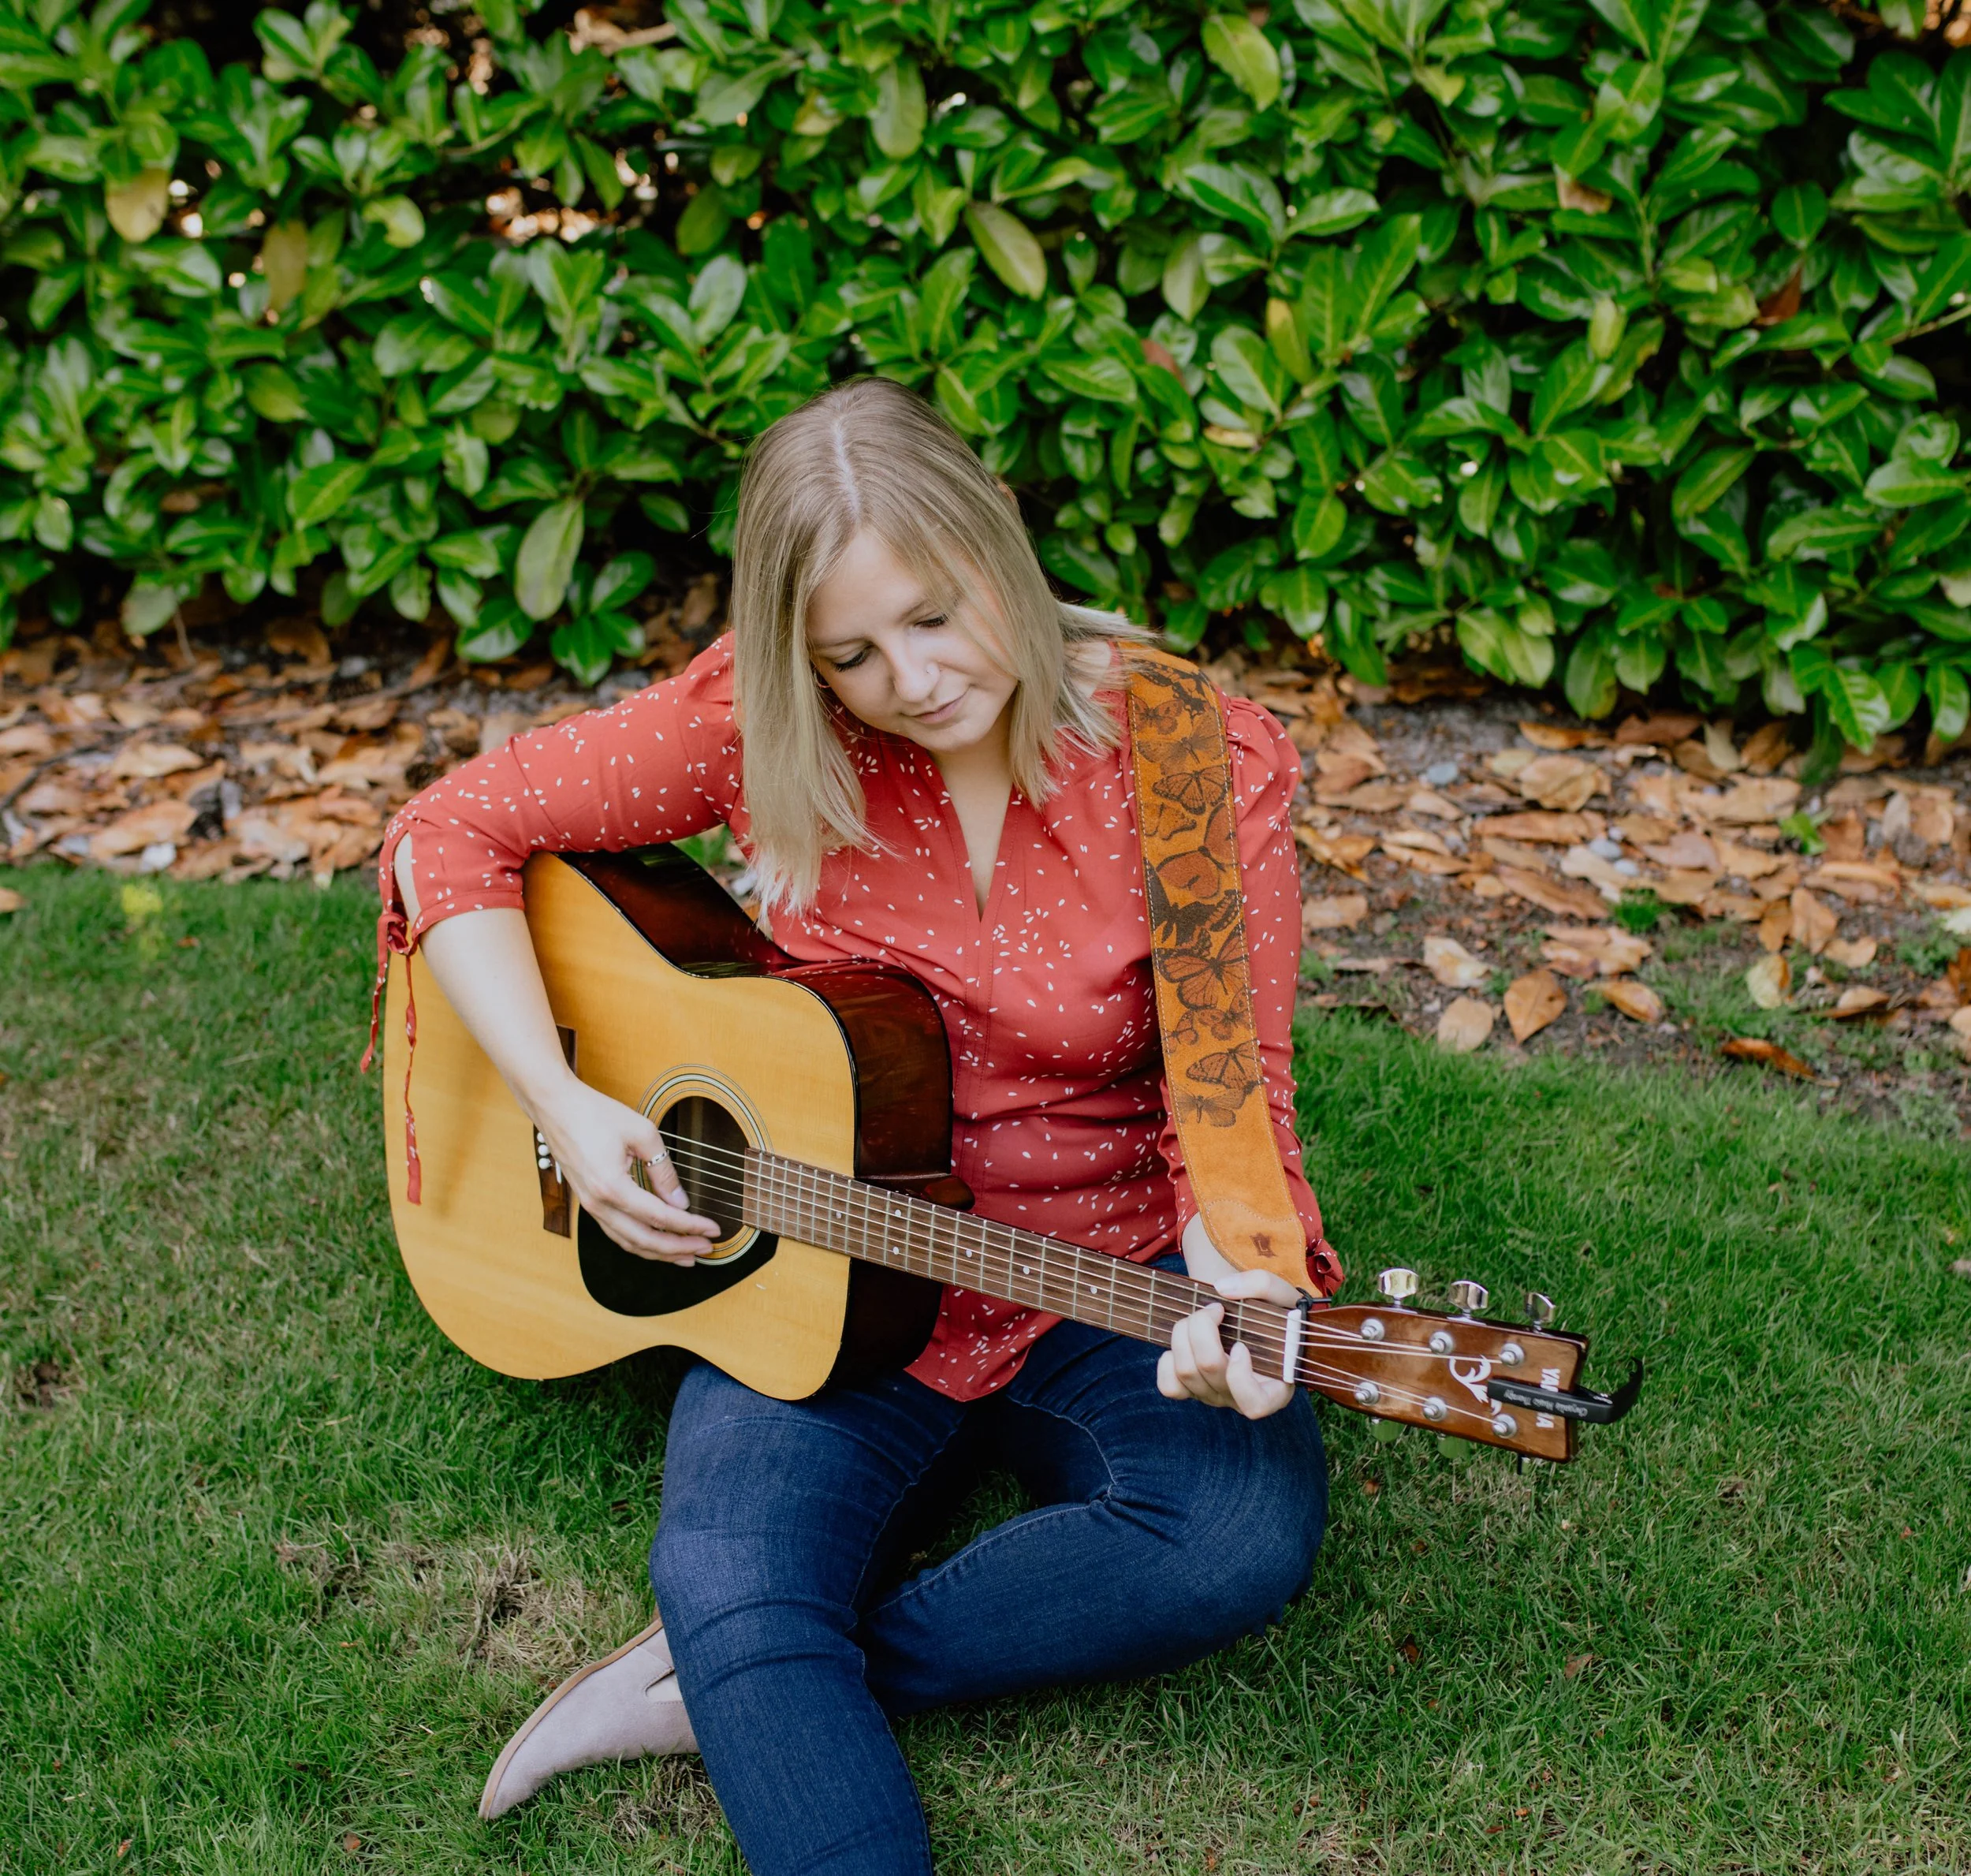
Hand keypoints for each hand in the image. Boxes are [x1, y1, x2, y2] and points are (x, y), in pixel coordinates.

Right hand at [534, 1078, 719, 1264]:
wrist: (555, 1108)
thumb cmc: (594, 1113)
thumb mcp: (642, 1133)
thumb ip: (663, 1170)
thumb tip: (680, 1200)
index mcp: (612, 1186)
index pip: (659, 1217)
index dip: (690, 1226)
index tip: (712, 1229)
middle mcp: (598, 1204)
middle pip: (644, 1240)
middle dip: (678, 1248)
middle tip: (705, 1249)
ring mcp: (590, 1206)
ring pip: (628, 1242)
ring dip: (659, 1252)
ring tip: (686, 1255)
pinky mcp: (588, 1202)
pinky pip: (616, 1232)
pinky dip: (640, 1242)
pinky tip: (656, 1242)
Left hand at [1157, 1267, 1302, 1419]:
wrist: (1258, 1319)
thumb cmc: (1278, 1314)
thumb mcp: (1284, 1295)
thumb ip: (1262, 1285)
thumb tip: (1222, 1289)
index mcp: (1273, 1388)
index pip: (1255, 1405)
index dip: (1240, 1375)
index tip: (1240, 1344)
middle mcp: (1241, 1398)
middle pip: (1208, 1370)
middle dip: (1202, 1329)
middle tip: (1214, 1308)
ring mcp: (1215, 1396)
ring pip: (1186, 1372)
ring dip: (1183, 1335)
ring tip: (1199, 1316)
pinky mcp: (1192, 1390)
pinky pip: (1169, 1386)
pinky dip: (1168, 1361)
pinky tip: (1183, 1343)